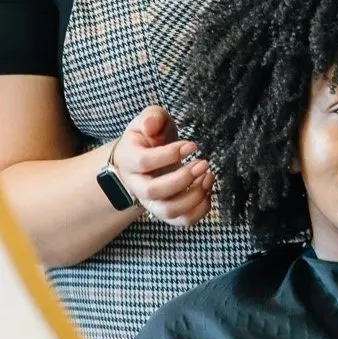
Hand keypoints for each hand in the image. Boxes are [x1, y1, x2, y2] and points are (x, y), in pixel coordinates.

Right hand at [111, 105, 213, 227]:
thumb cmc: (150, 137)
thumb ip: (151, 117)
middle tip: (203, 163)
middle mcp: (137, 185)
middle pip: (154, 192)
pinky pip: (182, 220)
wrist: (146, 156)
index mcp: (129, 160)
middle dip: (182, 179)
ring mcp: (151, 202)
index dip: (170, 155)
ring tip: (208, 176)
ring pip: (168, 211)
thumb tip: (150, 126)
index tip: (192, 145)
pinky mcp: (167, 211)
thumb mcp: (150, 119)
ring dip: (193, 196)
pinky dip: (200, 209)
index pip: (144, 162)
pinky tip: (208, 188)